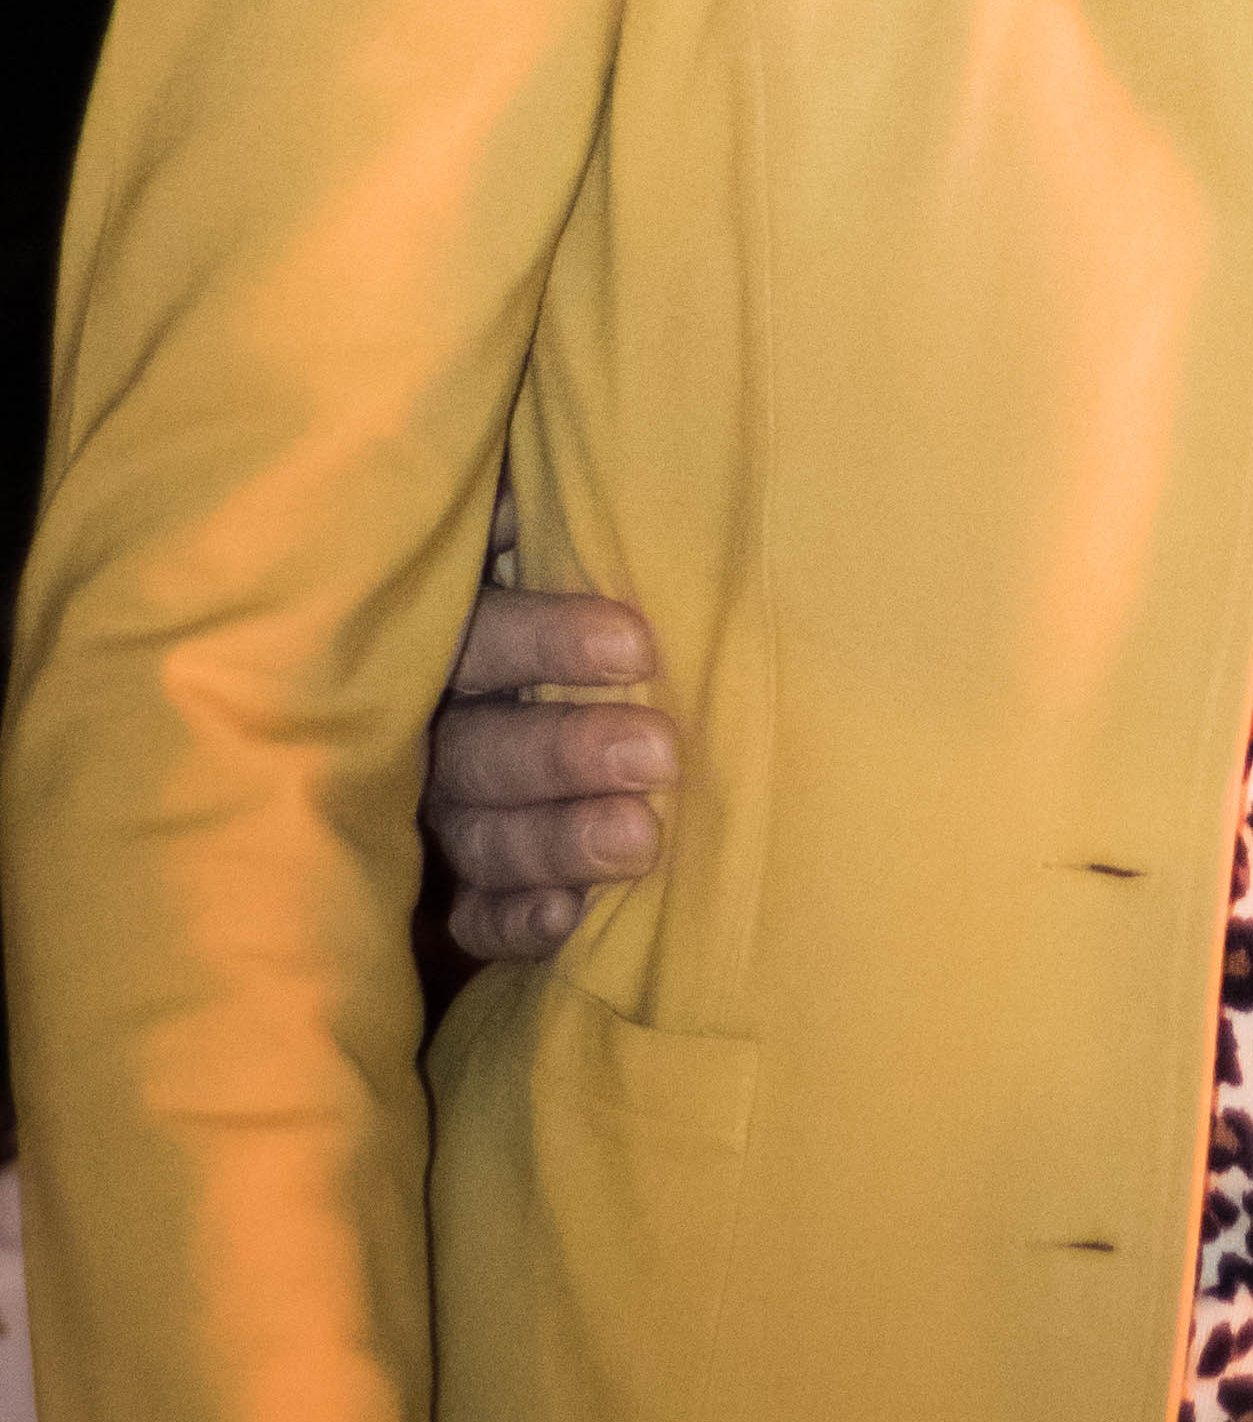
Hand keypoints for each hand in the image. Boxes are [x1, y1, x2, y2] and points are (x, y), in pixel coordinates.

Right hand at [421, 490, 680, 959]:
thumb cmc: (550, 594)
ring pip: (476, 833)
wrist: (528, 680)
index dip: (545, 643)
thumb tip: (525, 501)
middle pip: (475, 749)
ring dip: (556, 839)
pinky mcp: (443, 890)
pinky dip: (514, 920)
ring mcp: (427, 815)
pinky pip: (468, 918)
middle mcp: (421, 731)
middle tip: (661, 754)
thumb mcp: (525, 548)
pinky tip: (568, 917)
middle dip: (566, 754)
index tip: (638, 645)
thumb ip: (517, 527)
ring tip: (641, 839)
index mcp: (434, 638)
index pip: (473, 640)